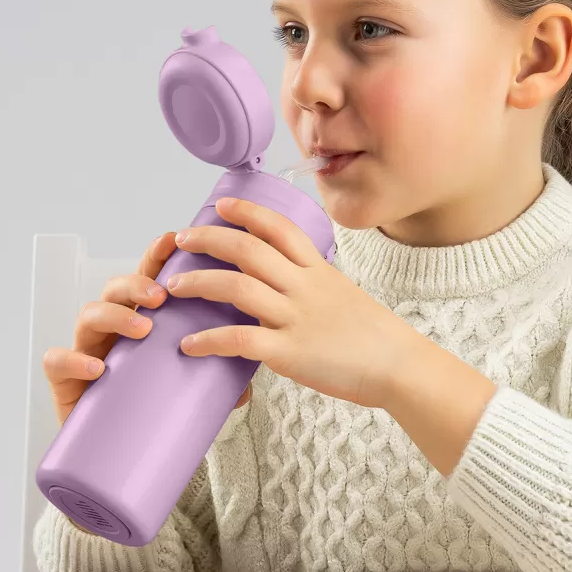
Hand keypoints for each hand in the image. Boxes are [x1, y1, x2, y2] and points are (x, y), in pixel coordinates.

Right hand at [41, 230, 253, 430]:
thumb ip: (217, 383)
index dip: (155, 255)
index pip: (148, 277)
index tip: (171, 240)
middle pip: (116, 288)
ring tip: (143, 328)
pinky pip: (57, 362)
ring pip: (87, 315)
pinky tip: (98, 368)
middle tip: (161, 296)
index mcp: (143, 319)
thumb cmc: (156, 407)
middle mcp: (112, 329)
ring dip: (115, 315)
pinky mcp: (65, 382)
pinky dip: (73, 360)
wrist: (118, 455)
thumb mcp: (192, 388)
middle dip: (136, 284)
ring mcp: (87, 350)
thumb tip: (245, 388)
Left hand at [166, 197, 416, 408]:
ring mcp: (296, 317)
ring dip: (198, 283)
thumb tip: (283, 286)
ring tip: (172, 287)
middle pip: (248, 250)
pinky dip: (208, 340)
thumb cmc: (374, 334)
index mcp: (318, 269)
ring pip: (236, 287)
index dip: (247, 212)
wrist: (398, 365)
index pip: (278, 228)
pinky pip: (240, 339)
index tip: (221, 205)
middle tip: (182, 239)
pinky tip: (188, 345)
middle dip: (209, 240)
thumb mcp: (343, 293)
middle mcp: (304, 286)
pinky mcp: (290, 352)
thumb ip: (311, 285)